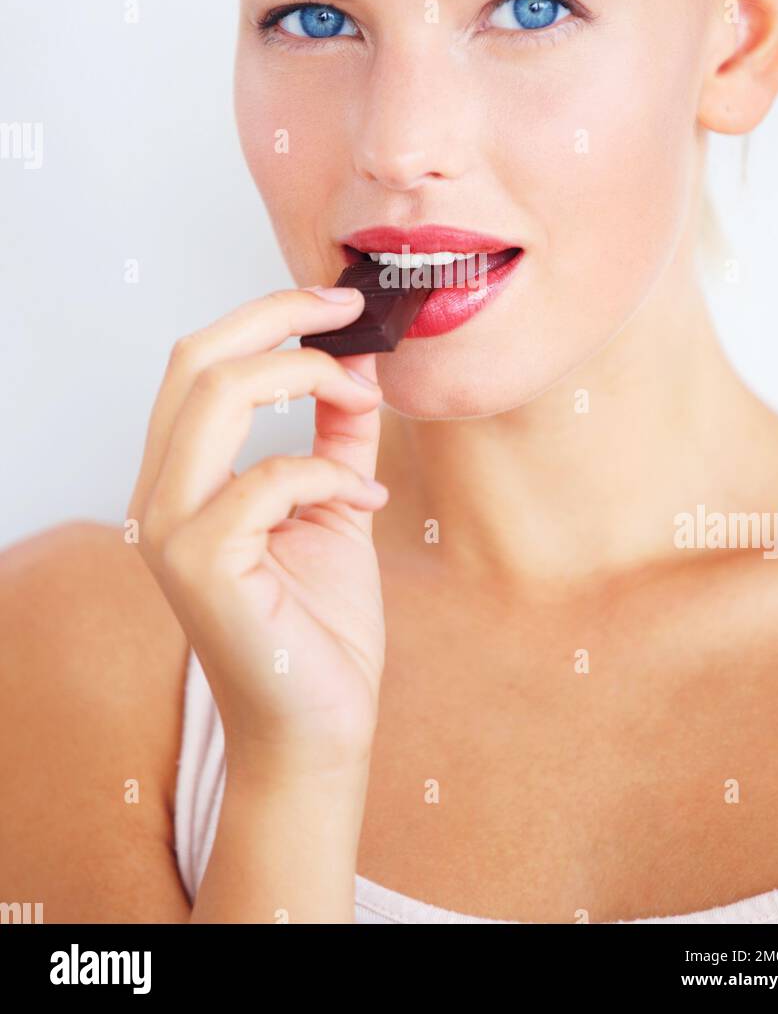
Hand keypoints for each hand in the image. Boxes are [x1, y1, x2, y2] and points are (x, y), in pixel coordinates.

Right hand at [127, 287, 389, 775]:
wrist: (319, 726)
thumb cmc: (319, 625)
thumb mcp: (334, 502)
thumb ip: (337, 434)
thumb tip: (358, 363)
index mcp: (183, 477)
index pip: (200, 360)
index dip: (269, 313)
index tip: (341, 302)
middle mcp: (160, 497)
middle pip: (196, 357)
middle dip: (281, 317)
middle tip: (352, 314)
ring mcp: (170, 531)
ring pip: (216, 395)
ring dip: (306, 377)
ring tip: (366, 400)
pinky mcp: (201, 566)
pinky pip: (268, 477)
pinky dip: (331, 474)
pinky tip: (365, 501)